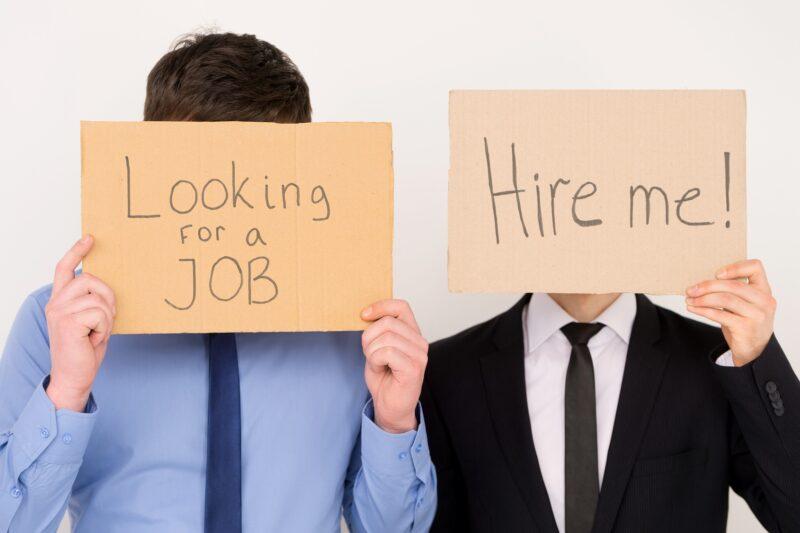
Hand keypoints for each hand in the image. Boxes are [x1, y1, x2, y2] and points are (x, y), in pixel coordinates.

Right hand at [45, 235, 115, 410]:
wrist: (75, 376)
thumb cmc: (85, 349)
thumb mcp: (91, 320)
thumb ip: (92, 301)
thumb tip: (106, 286)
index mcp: (60, 300)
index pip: (64, 269)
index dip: (76, 252)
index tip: (90, 238)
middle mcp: (56, 303)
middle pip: (90, 279)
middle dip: (108, 297)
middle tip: (106, 319)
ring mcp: (60, 312)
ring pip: (98, 298)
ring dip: (107, 317)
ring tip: (97, 332)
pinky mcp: (68, 322)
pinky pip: (100, 313)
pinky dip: (104, 328)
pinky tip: (93, 339)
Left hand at [361, 299, 427, 433]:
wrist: (391, 407)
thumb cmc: (385, 378)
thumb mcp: (378, 348)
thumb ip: (378, 331)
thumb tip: (367, 314)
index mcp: (412, 333)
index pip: (400, 306)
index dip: (380, 306)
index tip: (364, 315)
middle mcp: (419, 341)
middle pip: (388, 322)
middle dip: (369, 337)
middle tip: (369, 352)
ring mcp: (419, 355)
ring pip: (386, 337)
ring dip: (371, 351)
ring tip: (376, 363)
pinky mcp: (414, 368)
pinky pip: (386, 352)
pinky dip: (375, 360)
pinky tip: (381, 369)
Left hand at [686, 259, 775, 365]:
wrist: (753, 350)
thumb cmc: (744, 322)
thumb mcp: (743, 304)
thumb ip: (733, 292)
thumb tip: (701, 283)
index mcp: (764, 290)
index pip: (755, 268)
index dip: (735, 267)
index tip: (716, 274)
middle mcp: (764, 301)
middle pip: (733, 285)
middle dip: (708, 286)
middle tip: (690, 289)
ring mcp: (756, 315)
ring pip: (725, 299)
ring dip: (702, 299)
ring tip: (689, 299)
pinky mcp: (746, 328)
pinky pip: (720, 315)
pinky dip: (702, 310)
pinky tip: (693, 308)